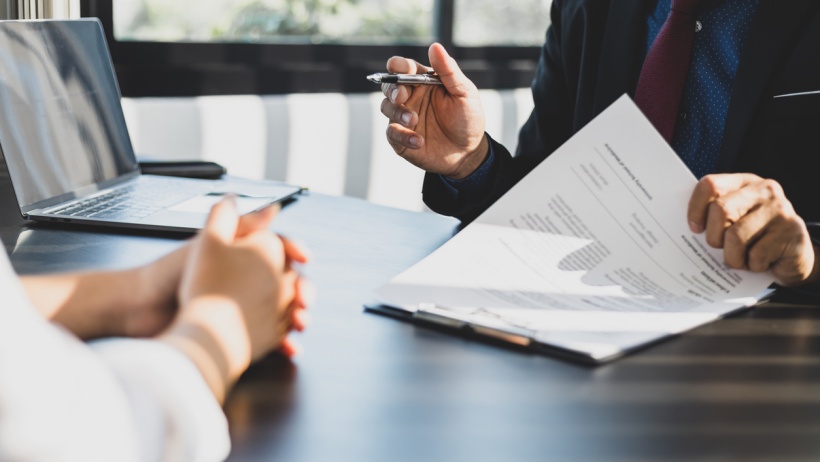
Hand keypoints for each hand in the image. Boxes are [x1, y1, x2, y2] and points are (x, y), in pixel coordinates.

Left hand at [162, 198, 307, 401]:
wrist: (140, 310)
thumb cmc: (169, 273)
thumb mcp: (208, 244)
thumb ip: (239, 224)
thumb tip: (273, 207)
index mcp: (239, 256)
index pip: (277, 249)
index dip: (293, 253)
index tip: (304, 258)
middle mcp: (243, 281)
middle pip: (286, 282)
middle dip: (302, 290)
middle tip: (304, 299)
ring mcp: (242, 308)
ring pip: (282, 311)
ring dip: (297, 317)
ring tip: (300, 323)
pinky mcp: (237, 334)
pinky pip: (268, 339)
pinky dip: (282, 342)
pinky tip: (289, 346)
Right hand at [380, 42, 488, 178]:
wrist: (469, 152)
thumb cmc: (467, 119)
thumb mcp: (464, 92)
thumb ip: (448, 70)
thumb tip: (435, 46)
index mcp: (423, 81)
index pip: (403, 67)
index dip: (398, 65)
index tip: (402, 68)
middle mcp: (411, 97)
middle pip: (389, 86)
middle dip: (392, 89)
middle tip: (402, 97)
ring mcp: (403, 118)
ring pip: (386, 107)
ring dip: (397, 112)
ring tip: (414, 120)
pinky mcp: (401, 138)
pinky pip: (392, 133)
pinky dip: (402, 136)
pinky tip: (418, 141)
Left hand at [687, 173, 818, 285]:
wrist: (793, 257)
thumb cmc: (754, 238)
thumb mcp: (733, 221)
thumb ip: (713, 216)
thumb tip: (681, 228)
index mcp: (744, 182)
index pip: (710, 185)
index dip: (695, 209)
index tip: (695, 229)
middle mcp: (764, 190)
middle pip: (721, 210)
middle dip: (713, 237)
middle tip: (720, 248)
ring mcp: (780, 209)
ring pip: (735, 236)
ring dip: (732, 257)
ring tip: (740, 259)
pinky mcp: (793, 231)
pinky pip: (756, 255)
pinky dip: (752, 266)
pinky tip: (760, 263)